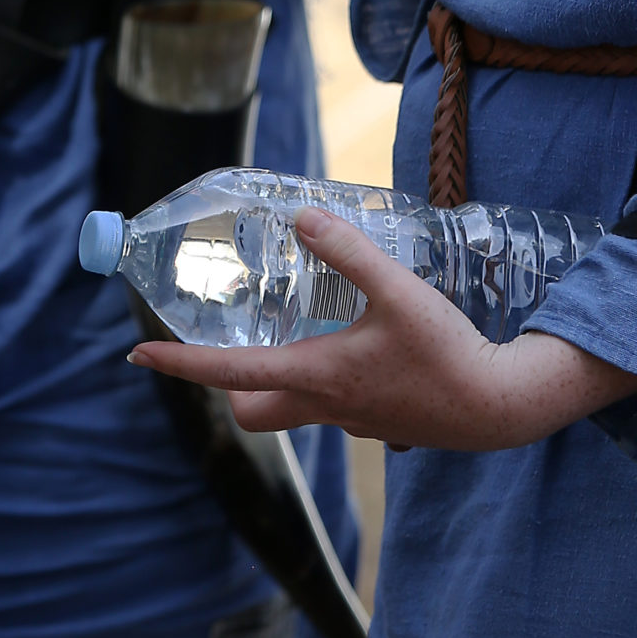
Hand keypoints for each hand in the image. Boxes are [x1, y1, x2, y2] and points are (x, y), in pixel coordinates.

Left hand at [129, 207, 636, 451]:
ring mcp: (352, 421)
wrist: (499, 408)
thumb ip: (349, 251)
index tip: (138, 355)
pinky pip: (332, 406)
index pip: (228, 374)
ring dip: (275, 380)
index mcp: (317, 376)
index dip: (179, 364)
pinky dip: (324, 380)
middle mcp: (324, 407)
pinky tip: (356, 347)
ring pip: (290, 410)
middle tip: (224, 345)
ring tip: (289, 335)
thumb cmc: (448, 352)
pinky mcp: (379, 422)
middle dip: (226, 384)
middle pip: (250, 409)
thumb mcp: (398, 292)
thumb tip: (300, 215)